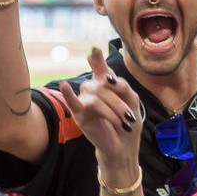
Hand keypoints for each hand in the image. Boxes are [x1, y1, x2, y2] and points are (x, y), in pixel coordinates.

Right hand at [60, 48, 141, 168]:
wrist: (124, 145)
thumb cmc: (128, 121)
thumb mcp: (133, 101)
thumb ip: (123, 87)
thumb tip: (108, 78)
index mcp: (108, 83)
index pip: (100, 68)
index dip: (97, 59)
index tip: (95, 50)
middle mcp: (94, 89)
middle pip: (102, 85)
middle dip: (118, 101)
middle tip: (129, 117)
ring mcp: (86, 101)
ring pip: (95, 96)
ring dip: (112, 109)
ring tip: (122, 122)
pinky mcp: (80, 114)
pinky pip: (73, 102)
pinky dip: (68, 94)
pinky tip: (63, 86)